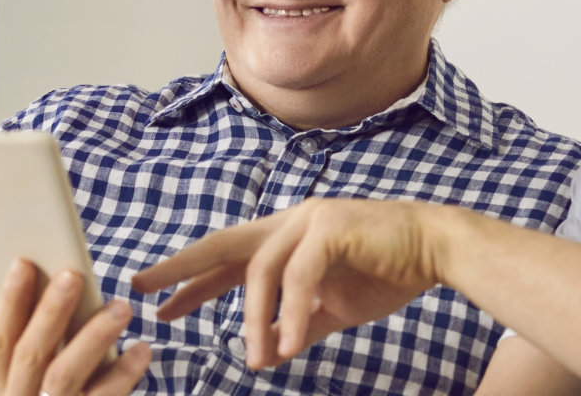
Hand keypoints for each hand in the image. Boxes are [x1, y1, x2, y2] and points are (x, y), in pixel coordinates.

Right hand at [0, 259, 151, 395]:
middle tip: (74, 275)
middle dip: (51, 312)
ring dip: (93, 337)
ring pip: (65, 377)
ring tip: (120, 308)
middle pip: (31, 355)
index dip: (9, 304)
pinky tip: (139, 353)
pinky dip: (121, 376)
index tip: (23, 264)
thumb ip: (5, 374)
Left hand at [131, 198, 450, 369]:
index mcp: (286, 236)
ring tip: (253, 360)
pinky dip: (291, 314)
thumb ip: (300, 326)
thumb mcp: (333, 308)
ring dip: (253, 320)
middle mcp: (290, 221)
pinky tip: (286, 346)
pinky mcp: (331, 227)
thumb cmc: (388, 273)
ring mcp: (309, 219)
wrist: (438, 251)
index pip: (227, 259)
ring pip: (261, 272)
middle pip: (223, 244)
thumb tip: (270, 353)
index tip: (159, 303)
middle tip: (142, 288)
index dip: (192, 281)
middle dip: (181, 267)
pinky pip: (299, 278)